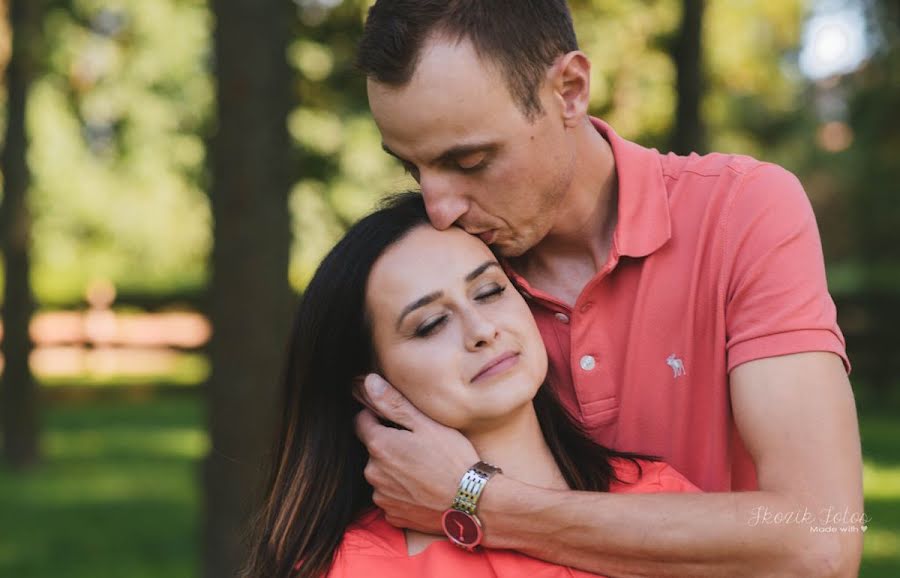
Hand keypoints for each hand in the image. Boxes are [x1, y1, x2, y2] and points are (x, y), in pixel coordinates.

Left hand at [354, 373, 478, 532]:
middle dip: (390, 445)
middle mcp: (373, 472)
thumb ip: (394, 403)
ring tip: (424, 468)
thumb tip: (368, 383)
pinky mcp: (393, 515)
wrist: (472, 502)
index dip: (378, 417)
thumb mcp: (426, 424)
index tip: (398, 420)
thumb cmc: (452, 459)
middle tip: (419, 446)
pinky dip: (403, 492)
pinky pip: (391, 497)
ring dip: (395, 470)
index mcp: (379, 445)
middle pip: (374, 450)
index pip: (362, 422)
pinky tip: (423, 488)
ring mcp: (382, 496)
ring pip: (382, 475)